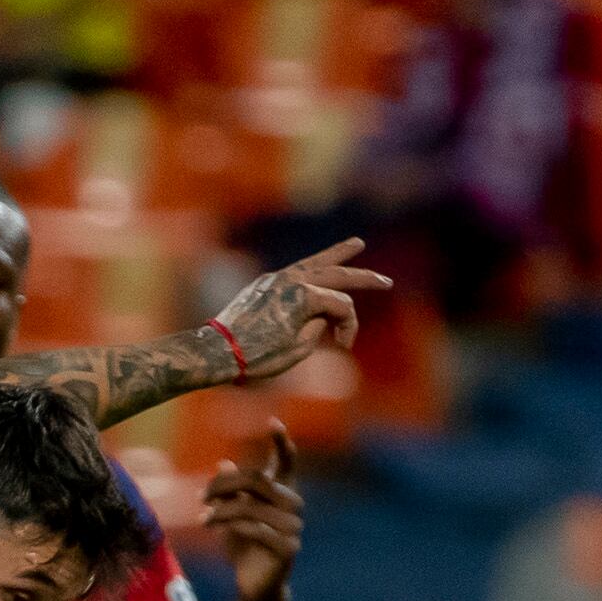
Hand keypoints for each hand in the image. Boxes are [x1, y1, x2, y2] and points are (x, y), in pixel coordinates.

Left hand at [203, 423, 303, 600]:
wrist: (253, 585)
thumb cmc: (244, 545)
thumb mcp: (232, 515)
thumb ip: (230, 492)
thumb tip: (223, 464)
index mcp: (283, 492)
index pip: (286, 462)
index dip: (281, 441)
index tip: (273, 421)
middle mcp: (293, 505)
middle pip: (256, 480)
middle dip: (223, 485)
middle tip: (200, 497)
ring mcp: (294, 527)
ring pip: (250, 505)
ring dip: (220, 510)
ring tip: (201, 518)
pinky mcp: (288, 548)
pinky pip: (254, 528)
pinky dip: (229, 526)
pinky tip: (213, 528)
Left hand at [212, 240, 392, 377]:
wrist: (217, 352)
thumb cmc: (256, 357)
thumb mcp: (299, 348)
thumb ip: (318, 325)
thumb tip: (321, 314)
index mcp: (304, 295)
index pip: (341, 306)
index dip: (349, 326)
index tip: (343, 346)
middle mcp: (291, 280)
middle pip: (335, 274)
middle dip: (362, 277)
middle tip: (384, 281)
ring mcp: (275, 279)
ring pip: (314, 262)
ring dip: (337, 254)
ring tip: (356, 243)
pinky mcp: (263, 284)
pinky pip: (295, 272)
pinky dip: (312, 268)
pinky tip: (319, 266)